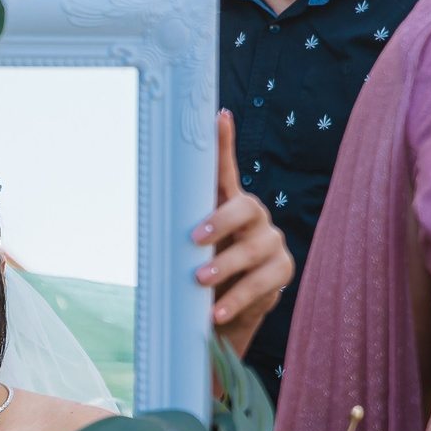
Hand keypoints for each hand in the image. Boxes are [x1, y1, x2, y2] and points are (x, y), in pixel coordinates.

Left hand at [192, 111, 293, 357]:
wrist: (226, 312)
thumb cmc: (204, 272)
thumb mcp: (188, 251)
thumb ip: (180, 231)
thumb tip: (150, 217)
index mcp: (229, 205)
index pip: (225, 170)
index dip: (224, 143)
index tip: (218, 117)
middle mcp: (255, 217)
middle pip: (246, 209)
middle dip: (220, 223)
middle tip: (194, 240)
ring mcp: (271, 244)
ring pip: (253, 249)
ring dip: (225, 266)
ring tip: (199, 281)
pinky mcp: (281, 273)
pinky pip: (261, 285)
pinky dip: (236, 299)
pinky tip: (216, 313)